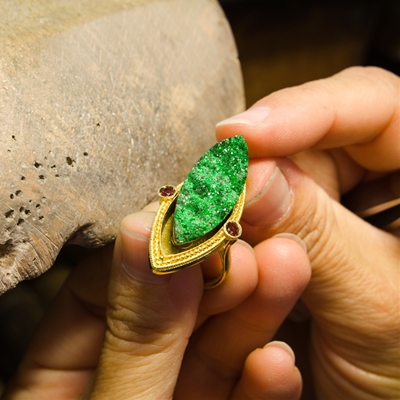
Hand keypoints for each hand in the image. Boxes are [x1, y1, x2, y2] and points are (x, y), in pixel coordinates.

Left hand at [3, 204, 309, 398]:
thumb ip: (135, 336)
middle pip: (169, 314)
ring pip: (212, 351)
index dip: (146, 248)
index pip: (100, 290)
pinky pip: (238, 398)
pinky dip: (263, 383)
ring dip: (252, 316)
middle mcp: (120, 382)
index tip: (188, 213)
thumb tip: (143, 233)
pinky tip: (279, 361)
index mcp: (61, 379)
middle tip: (244, 234)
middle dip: (213, 276)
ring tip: (283, 268)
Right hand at [216, 66, 399, 398]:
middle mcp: (379, 181)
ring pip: (277, 180)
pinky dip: (240, 230)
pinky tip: (226, 248)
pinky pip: (264, 214)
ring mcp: (339, 204)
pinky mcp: (306, 228)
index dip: (302, 111)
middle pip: (310, 141)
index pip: (373, 106)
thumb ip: (319, 236)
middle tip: (210, 194)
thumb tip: (249, 175)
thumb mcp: (376, 307)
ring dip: (242, 206)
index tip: (237, 136)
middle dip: (257, 167)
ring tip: (213, 229)